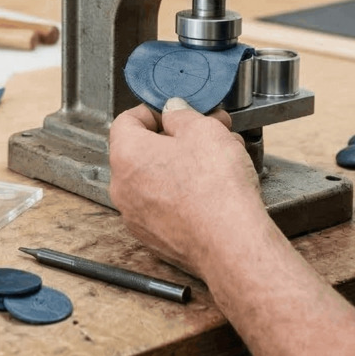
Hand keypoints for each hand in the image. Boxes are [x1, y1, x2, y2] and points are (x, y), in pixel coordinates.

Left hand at [109, 98, 262, 275]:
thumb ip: (182, 114)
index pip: (126, 120)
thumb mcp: (203, 130)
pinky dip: (182, 195)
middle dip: (175, 139)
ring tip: (216, 161)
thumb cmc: (215, 190)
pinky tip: (211, 190)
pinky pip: (163, 206)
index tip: (174, 112)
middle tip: (203, 133)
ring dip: (182, 166)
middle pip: (142, 151)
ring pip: (155, 180)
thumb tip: (174, 111)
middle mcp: (123, 187)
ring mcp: (136, 216)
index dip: (153, 111)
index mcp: (126, 155)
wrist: (231, 244)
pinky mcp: (154, 237)